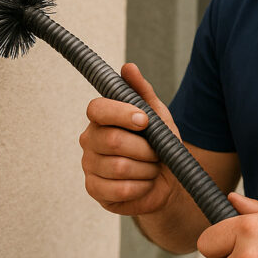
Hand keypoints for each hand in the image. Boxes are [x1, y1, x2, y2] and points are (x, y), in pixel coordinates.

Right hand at [79, 63, 181, 215]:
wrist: (168, 180)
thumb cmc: (159, 144)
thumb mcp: (158, 115)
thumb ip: (142, 92)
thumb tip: (128, 67)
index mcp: (101, 118)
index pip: (97, 109)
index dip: (121, 113)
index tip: (144, 120)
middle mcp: (90, 140)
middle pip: (112, 140)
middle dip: (144, 148)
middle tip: (156, 152)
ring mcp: (89, 166)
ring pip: (119, 167)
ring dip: (146, 169)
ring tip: (152, 168)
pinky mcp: (95, 190)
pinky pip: (119, 190)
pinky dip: (141, 186)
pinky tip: (145, 183)